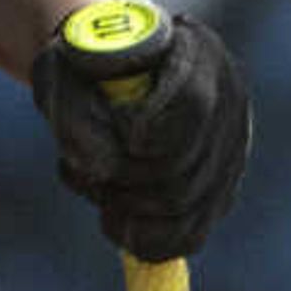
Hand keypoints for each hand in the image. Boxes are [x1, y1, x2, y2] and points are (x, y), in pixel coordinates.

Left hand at [29, 8, 252, 261]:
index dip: (150, 130)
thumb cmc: (80, 67)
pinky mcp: (220, 187)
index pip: (193, 103)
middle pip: (185, 164)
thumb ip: (73, 113)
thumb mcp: (60, 72)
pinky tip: (115, 221)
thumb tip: (98, 168)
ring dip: (127, 209)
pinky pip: (191, 233)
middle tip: (91, 173)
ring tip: (98, 189)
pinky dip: (145, 239)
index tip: (117, 136)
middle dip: (124, 178)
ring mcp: (231, 148)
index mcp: (197, 51)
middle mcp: (228, 100)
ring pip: (186, 205)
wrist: (102, 75)